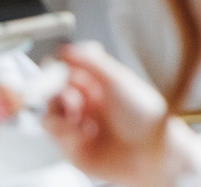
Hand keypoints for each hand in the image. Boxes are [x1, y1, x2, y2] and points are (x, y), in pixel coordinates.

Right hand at [43, 42, 191, 186]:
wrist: (150, 152)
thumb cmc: (144, 115)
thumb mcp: (118, 79)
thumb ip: (91, 61)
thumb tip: (65, 48)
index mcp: (99, 84)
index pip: (67, 71)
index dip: (57, 69)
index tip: (52, 68)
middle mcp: (87, 104)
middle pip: (53, 93)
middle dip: (56, 93)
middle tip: (67, 97)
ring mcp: (79, 126)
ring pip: (50, 114)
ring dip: (60, 115)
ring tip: (77, 118)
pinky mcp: (72, 149)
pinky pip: (55, 137)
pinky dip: (65, 133)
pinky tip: (84, 134)